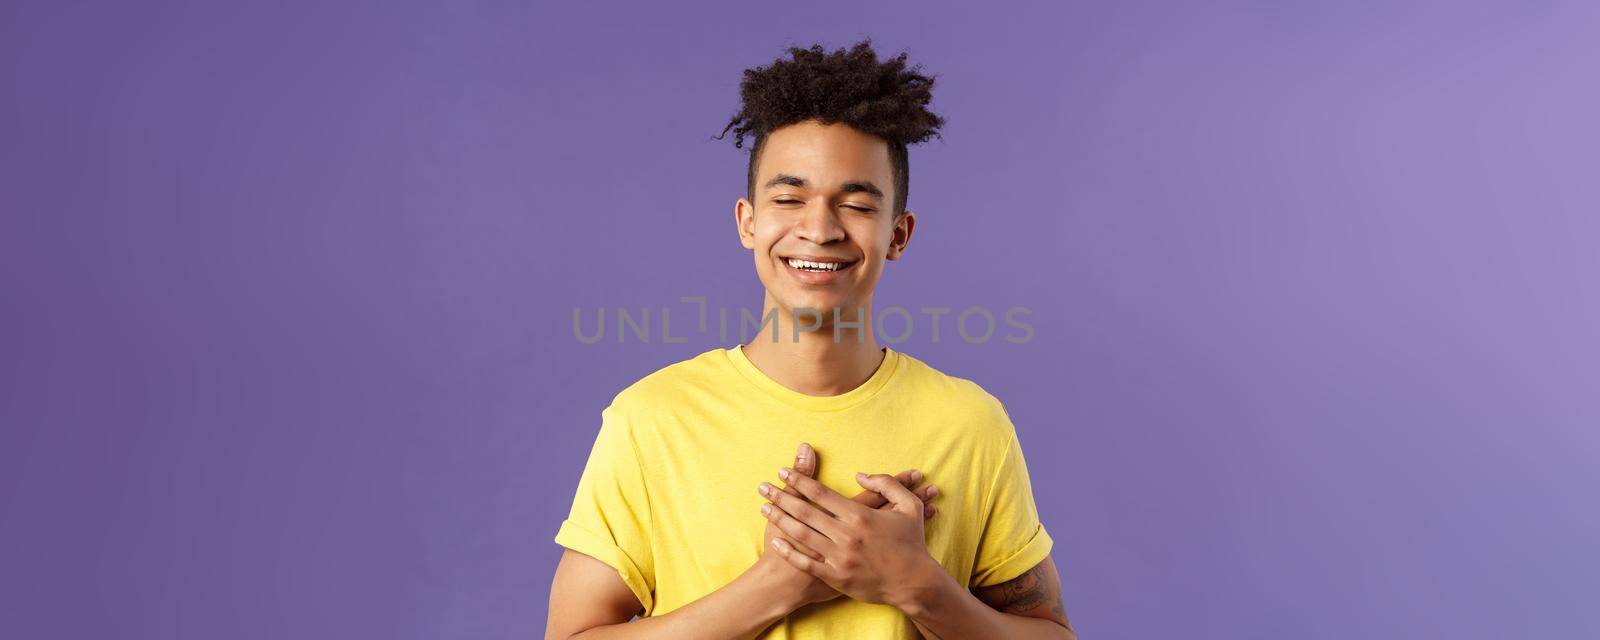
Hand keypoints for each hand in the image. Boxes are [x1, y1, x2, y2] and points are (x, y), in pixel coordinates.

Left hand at [759, 468, 943, 610]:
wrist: (914, 583)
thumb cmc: (911, 543)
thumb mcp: (908, 506)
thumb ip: (886, 484)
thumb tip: (860, 475)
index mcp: (860, 515)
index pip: (820, 493)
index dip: (799, 480)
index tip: (782, 471)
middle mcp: (846, 535)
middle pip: (805, 511)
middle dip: (781, 497)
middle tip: (763, 487)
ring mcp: (840, 557)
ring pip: (801, 535)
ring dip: (780, 520)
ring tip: (764, 508)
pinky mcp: (837, 577)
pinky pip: (807, 563)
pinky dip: (789, 552)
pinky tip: (775, 541)